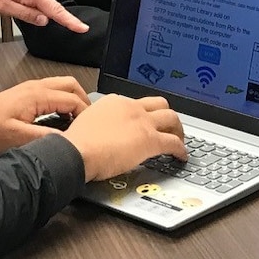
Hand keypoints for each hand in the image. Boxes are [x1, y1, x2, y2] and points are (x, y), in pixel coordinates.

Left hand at [0, 76, 91, 154]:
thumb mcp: (18, 138)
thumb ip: (45, 137)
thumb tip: (68, 140)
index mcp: (37, 95)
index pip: (72, 99)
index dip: (85, 114)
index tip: (90, 129)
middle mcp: (36, 86)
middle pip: (71, 84)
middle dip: (84, 101)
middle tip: (89, 120)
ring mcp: (31, 87)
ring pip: (62, 84)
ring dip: (74, 98)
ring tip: (79, 119)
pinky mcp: (27, 92)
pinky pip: (53, 89)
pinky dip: (64, 99)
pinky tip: (62, 116)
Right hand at [65, 94, 185, 180]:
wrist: (77, 151)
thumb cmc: (77, 143)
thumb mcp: (87, 124)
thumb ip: (101, 125)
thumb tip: (104, 134)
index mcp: (114, 102)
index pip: (137, 103)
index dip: (144, 114)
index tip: (145, 122)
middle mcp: (131, 107)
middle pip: (159, 104)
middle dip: (167, 115)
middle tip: (169, 127)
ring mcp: (142, 122)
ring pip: (171, 118)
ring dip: (178, 129)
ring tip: (180, 139)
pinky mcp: (150, 140)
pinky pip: (173, 142)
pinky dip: (181, 149)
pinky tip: (181, 156)